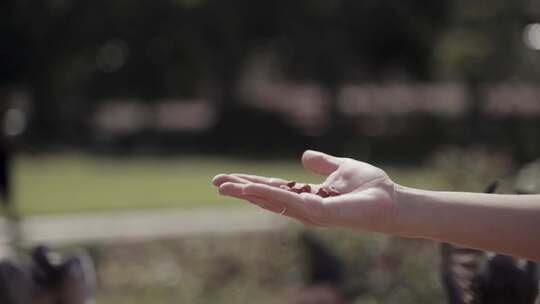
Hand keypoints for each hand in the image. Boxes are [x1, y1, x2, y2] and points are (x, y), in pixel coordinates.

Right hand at [212, 150, 400, 232]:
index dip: (250, 183)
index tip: (228, 178)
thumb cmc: (371, 187)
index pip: (272, 188)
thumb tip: (304, 155)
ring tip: (225, 185)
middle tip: (216, 182)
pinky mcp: (319, 213)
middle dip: (241, 189)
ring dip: (248, 193)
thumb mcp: (341, 167)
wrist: (392, 200)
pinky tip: (250, 189)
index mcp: (306, 195)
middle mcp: (303, 206)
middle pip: (266, 196)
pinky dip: (268, 195)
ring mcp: (309, 212)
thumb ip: (322, 164)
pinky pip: (289, 202)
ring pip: (272, 200)